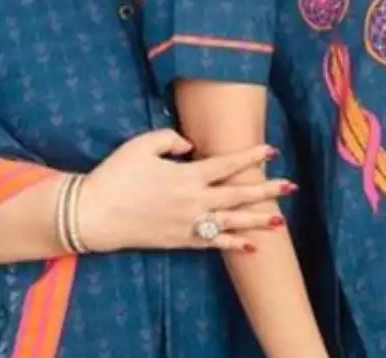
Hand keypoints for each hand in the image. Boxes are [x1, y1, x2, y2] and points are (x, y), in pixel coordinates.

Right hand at [76, 129, 294, 253]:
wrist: (95, 215)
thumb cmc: (116, 175)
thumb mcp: (141, 144)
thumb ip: (170, 138)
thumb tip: (190, 146)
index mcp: (187, 176)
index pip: (227, 164)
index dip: (250, 156)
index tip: (271, 149)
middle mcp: (194, 201)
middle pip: (238, 196)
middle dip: (266, 191)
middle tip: (291, 187)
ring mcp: (188, 224)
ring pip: (231, 223)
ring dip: (257, 222)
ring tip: (281, 221)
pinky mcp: (179, 241)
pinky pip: (213, 243)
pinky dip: (233, 245)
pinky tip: (251, 247)